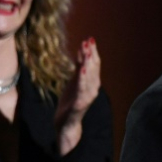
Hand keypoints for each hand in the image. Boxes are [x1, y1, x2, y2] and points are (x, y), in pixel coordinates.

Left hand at [54, 37, 100, 154]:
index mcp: (92, 82)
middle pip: (94, 69)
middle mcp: (93, 88)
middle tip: (88, 41)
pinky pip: (82, 90)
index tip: (90, 39)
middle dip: (91, 55)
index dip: (93, 51)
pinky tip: (82, 71)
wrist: (67, 123)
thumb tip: (82, 48)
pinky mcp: (80, 104)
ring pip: (90, 77)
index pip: (94, 63)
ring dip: (88, 64)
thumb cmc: (71, 101)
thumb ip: (80, 66)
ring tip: (87, 52)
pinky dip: (83, 80)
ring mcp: (87, 96)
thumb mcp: (75, 80)